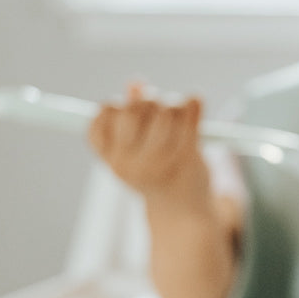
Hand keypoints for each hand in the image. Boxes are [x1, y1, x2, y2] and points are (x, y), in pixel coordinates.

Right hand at [88, 83, 208, 202]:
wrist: (185, 213)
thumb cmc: (157, 175)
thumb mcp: (136, 150)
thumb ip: (132, 115)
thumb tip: (135, 83)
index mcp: (111, 160)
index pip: (103, 114)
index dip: (116, 106)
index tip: (129, 117)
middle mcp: (129, 164)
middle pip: (133, 108)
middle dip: (148, 101)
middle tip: (158, 110)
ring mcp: (158, 163)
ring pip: (163, 109)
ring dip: (173, 105)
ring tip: (178, 117)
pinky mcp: (187, 156)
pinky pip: (189, 112)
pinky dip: (193, 104)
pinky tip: (195, 107)